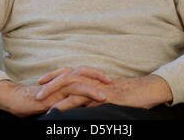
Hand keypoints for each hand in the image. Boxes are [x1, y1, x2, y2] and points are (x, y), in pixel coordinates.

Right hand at [0, 66, 111, 116]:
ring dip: (92, 88)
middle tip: (112, 81)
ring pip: (77, 82)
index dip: (96, 73)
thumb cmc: (36, 99)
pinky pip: (66, 95)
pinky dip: (77, 98)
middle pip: (83, 71)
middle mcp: (61, 79)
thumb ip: (68, 96)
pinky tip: (83, 103)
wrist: (15, 99)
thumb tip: (83, 100)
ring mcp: (56, 87)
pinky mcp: (51, 96)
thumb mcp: (56, 97)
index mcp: (64, 78)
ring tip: (105, 95)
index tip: (109, 79)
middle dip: (98, 75)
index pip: (83, 72)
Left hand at [37, 67, 172, 111]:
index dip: (55, 75)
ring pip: (72, 88)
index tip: (42, 81)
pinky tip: (62, 112)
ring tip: (42, 103)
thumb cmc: (129, 93)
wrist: (147, 91)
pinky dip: (71, 106)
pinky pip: (84, 100)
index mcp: (93, 77)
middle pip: (67, 76)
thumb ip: (95, 94)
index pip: (70, 72)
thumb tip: (84, 101)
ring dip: (56, 95)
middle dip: (50, 83)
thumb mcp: (109, 92)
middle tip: (37, 92)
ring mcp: (98, 87)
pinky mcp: (104, 97)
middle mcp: (93, 79)